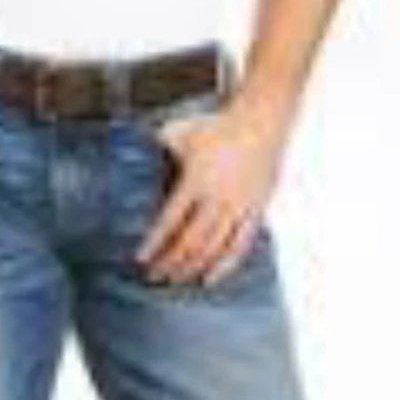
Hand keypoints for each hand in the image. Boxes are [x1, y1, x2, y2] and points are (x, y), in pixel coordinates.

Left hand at [137, 95, 292, 286]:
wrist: (262, 119)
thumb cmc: (220, 126)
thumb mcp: (182, 131)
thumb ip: (159, 145)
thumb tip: (137, 150)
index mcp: (196, 180)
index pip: (170, 221)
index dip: (155, 243)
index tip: (141, 259)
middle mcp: (218, 198)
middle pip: (190, 242)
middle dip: (170, 263)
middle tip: (155, 276)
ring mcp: (239, 207)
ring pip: (213, 249)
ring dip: (192, 268)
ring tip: (176, 279)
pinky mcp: (256, 212)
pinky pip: (240, 247)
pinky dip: (224, 267)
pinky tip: (208, 280)